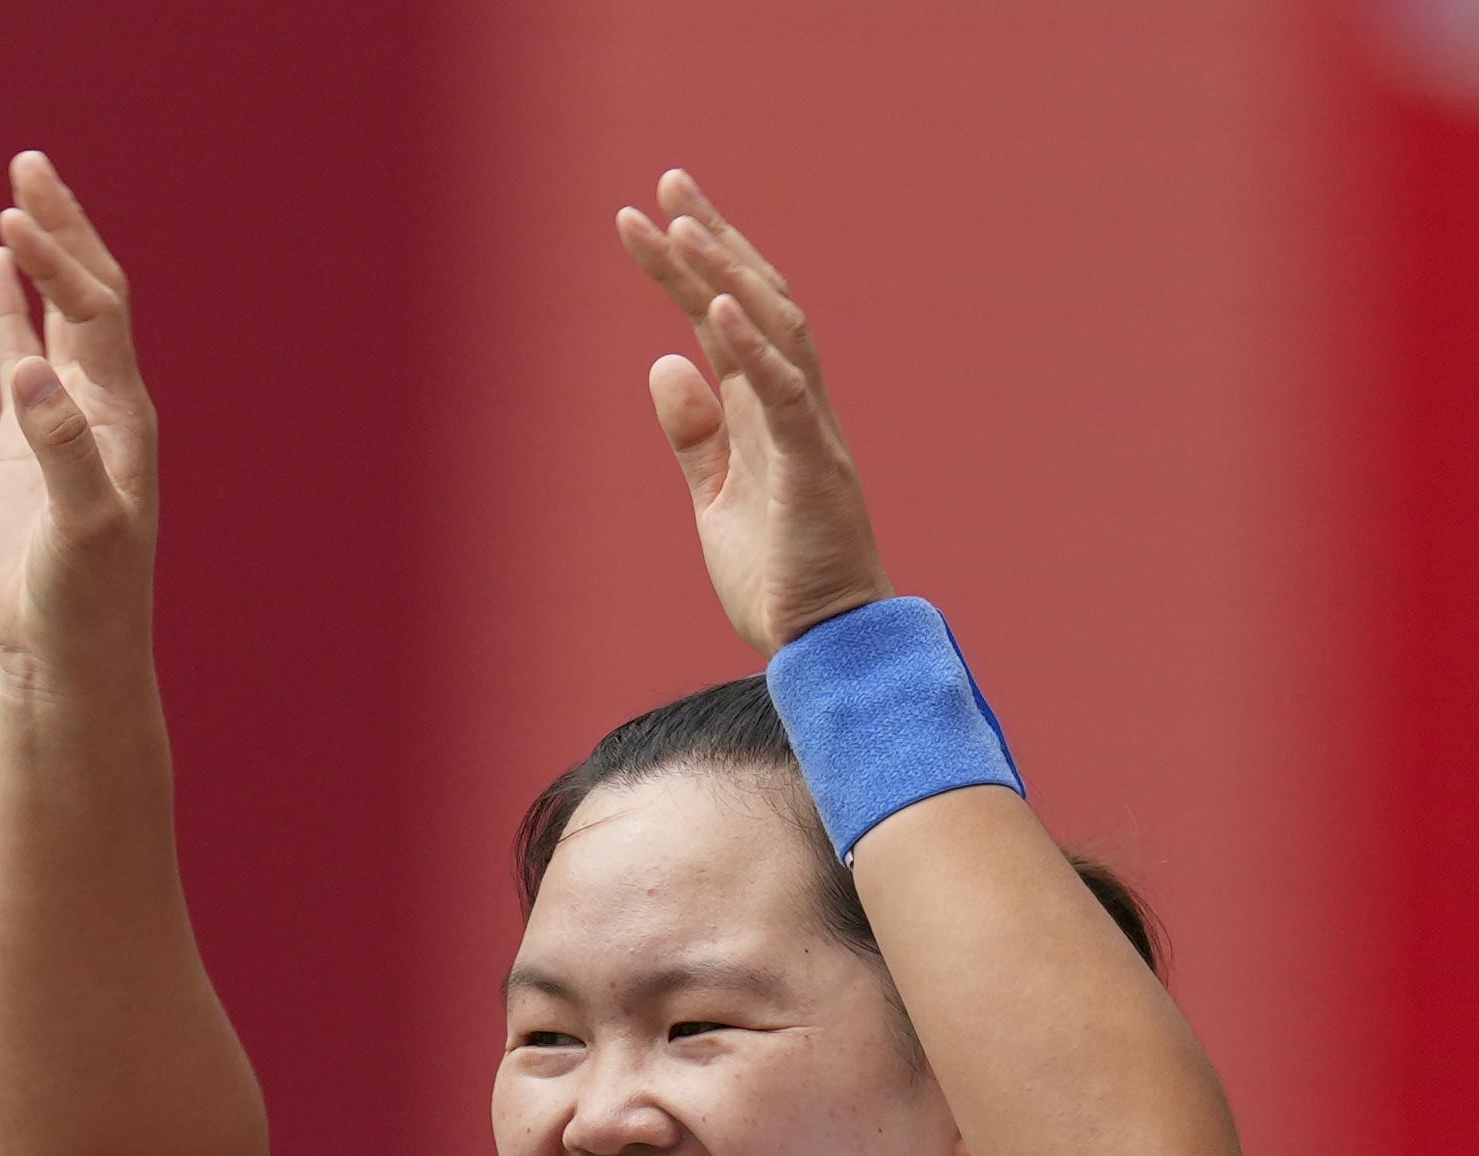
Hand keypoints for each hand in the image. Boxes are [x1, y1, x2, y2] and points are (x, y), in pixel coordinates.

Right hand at [0, 152, 157, 676]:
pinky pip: (20, 355)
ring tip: (18, 195)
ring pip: (57, 316)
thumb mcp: (81, 527)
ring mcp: (65, 417)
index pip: (97, 313)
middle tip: (29, 163)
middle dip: (62, 229)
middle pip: (89, 293)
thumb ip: (59, 450)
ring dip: (42, 257)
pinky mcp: (29, 442)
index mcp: (123, 415)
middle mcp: (102, 404)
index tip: (13, 224)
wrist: (70, 648)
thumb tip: (28, 374)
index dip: (58, 266)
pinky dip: (10, 310)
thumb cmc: (87, 597)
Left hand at [618, 170, 891, 656]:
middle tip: (667, 184)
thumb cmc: (780, 577)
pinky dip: (754, 349)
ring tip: (681, 228)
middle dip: (711, 241)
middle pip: (755, 301)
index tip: (650, 214)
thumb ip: (695, 434)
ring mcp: (811, 432)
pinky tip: (717, 309)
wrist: (827, 647)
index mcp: (768, 411)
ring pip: (775, 331)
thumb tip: (664, 361)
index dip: (691, 265)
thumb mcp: (718, 498)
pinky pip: (788, 396)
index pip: (728, 317)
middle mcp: (794, 405)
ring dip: (728, 276)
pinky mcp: (815, 470)